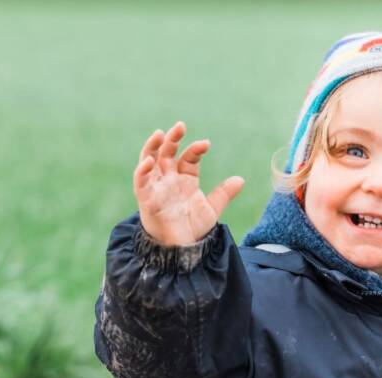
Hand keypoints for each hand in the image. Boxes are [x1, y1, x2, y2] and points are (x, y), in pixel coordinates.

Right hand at [133, 121, 244, 245]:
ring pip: (150, 161)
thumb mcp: (211, 209)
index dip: (196, 149)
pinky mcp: (147, 199)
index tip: (206, 144)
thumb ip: (223, 194)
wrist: (182, 249)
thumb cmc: (192, 227)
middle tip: (180, 126)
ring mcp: (157, 187)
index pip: (188, 158)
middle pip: (167, 153)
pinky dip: (142, 171)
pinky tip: (149, 161)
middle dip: (173, 139)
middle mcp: (169, 180)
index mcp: (185, 179)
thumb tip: (240, 180)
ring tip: (160, 134)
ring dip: (152, 147)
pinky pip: (141, 182)